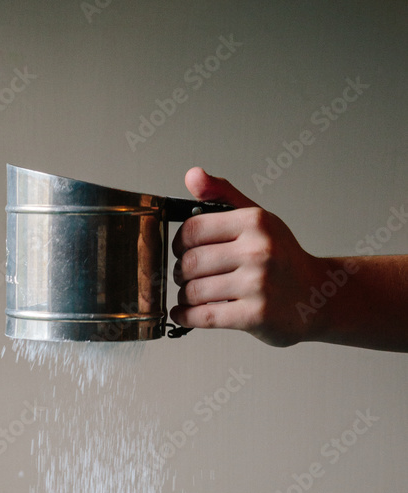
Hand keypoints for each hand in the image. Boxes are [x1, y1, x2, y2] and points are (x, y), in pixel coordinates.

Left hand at [170, 168, 323, 346]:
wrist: (314, 296)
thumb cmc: (281, 258)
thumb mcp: (258, 219)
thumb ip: (223, 195)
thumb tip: (192, 175)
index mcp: (255, 222)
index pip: (192, 229)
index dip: (178, 242)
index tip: (181, 251)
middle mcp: (259, 251)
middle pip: (190, 262)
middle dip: (180, 272)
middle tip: (184, 276)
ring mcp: (258, 285)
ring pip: (194, 291)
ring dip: (184, 296)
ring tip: (190, 295)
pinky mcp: (255, 315)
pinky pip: (203, 316)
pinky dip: (185, 316)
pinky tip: (184, 313)